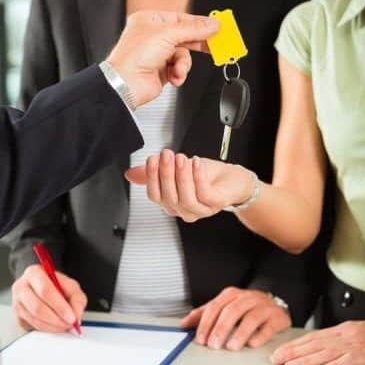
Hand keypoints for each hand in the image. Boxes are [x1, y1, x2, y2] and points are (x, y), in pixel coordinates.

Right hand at [11, 264, 86, 332]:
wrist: (43, 288)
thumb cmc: (56, 286)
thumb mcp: (71, 286)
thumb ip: (77, 299)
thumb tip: (76, 315)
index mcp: (33, 273)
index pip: (45, 290)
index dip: (59, 306)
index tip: (72, 317)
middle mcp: (21, 287)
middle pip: (38, 307)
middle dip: (57, 319)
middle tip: (70, 324)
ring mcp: (16, 304)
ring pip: (35, 320)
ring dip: (53, 326)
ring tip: (65, 325)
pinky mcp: (17, 318)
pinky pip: (33, 327)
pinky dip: (47, 329)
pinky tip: (56, 326)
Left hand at [107, 11, 217, 106]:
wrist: (126, 83)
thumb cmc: (133, 56)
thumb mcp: (167, 34)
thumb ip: (193, 29)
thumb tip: (211, 24)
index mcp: (150, 21)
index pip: (181, 18)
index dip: (198, 23)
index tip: (215, 27)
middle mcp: (153, 36)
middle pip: (184, 37)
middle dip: (197, 44)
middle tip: (214, 45)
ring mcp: (157, 54)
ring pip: (184, 55)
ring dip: (183, 63)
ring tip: (177, 68)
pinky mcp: (162, 70)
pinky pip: (179, 69)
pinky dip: (178, 73)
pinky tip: (173, 75)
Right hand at [125, 150, 254, 221]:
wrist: (234, 180)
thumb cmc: (207, 175)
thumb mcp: (176, 168)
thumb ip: (154, 172)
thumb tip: (131, 173)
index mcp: (171, 202)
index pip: (154, 195)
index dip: (151, 178)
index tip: (151, 159)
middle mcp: (184, 209)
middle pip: (168, 197)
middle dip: (165, 173)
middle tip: (166, 155)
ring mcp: (200, 209)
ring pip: (185, 198)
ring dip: (181, 176)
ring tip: (181, 158)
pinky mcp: (215, 204)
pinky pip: (203, 194)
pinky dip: (197, 177)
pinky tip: (195, 163)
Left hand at [181, 287, 290, 349]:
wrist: (274, 304)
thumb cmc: (245, 307)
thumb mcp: (224, 307)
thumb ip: (205, 314)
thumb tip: (184, 324)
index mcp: (231, 295)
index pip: (215, 307)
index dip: (206, 323)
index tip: (200, 339)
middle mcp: (247, 298)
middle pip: (231, 311)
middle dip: (220, 329)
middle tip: (213, 345)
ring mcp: (263, 306)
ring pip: (250, 318)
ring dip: (239, 333)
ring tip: (231, 347)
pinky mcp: (277, 317)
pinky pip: (269, 326)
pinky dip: (260, 335)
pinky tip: (252, 344)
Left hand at [270, 321, 364, 364]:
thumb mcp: (354, 335)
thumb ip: (337, 340)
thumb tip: (318, 349)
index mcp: (341, 330)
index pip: (313, 337)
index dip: (294, 344)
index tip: (279, 351)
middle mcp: (345, 335)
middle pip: (314, 343)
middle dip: (293, 351)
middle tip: (276, 359)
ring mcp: (354, 344)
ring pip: (325, 352)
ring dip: (305, 360)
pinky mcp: (364, 354)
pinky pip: (347, 361)